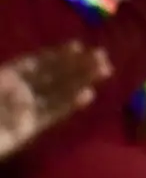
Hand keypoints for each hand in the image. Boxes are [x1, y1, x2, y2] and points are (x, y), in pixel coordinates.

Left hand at [0, 41, 109, 159]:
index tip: (78, 46)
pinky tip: (87, 95)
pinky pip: (52, 115)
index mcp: (4, 78)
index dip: (56, 55)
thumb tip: (29, 76)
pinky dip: (69, 105)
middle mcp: (17, 93)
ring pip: (57, 93)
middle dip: (76, 66)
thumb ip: (9, 78)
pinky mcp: (28, 131)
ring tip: (104, 70)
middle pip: (51, 76)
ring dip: (81, 81)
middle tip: (102, 56)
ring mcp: (24, 112)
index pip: (35, 64)